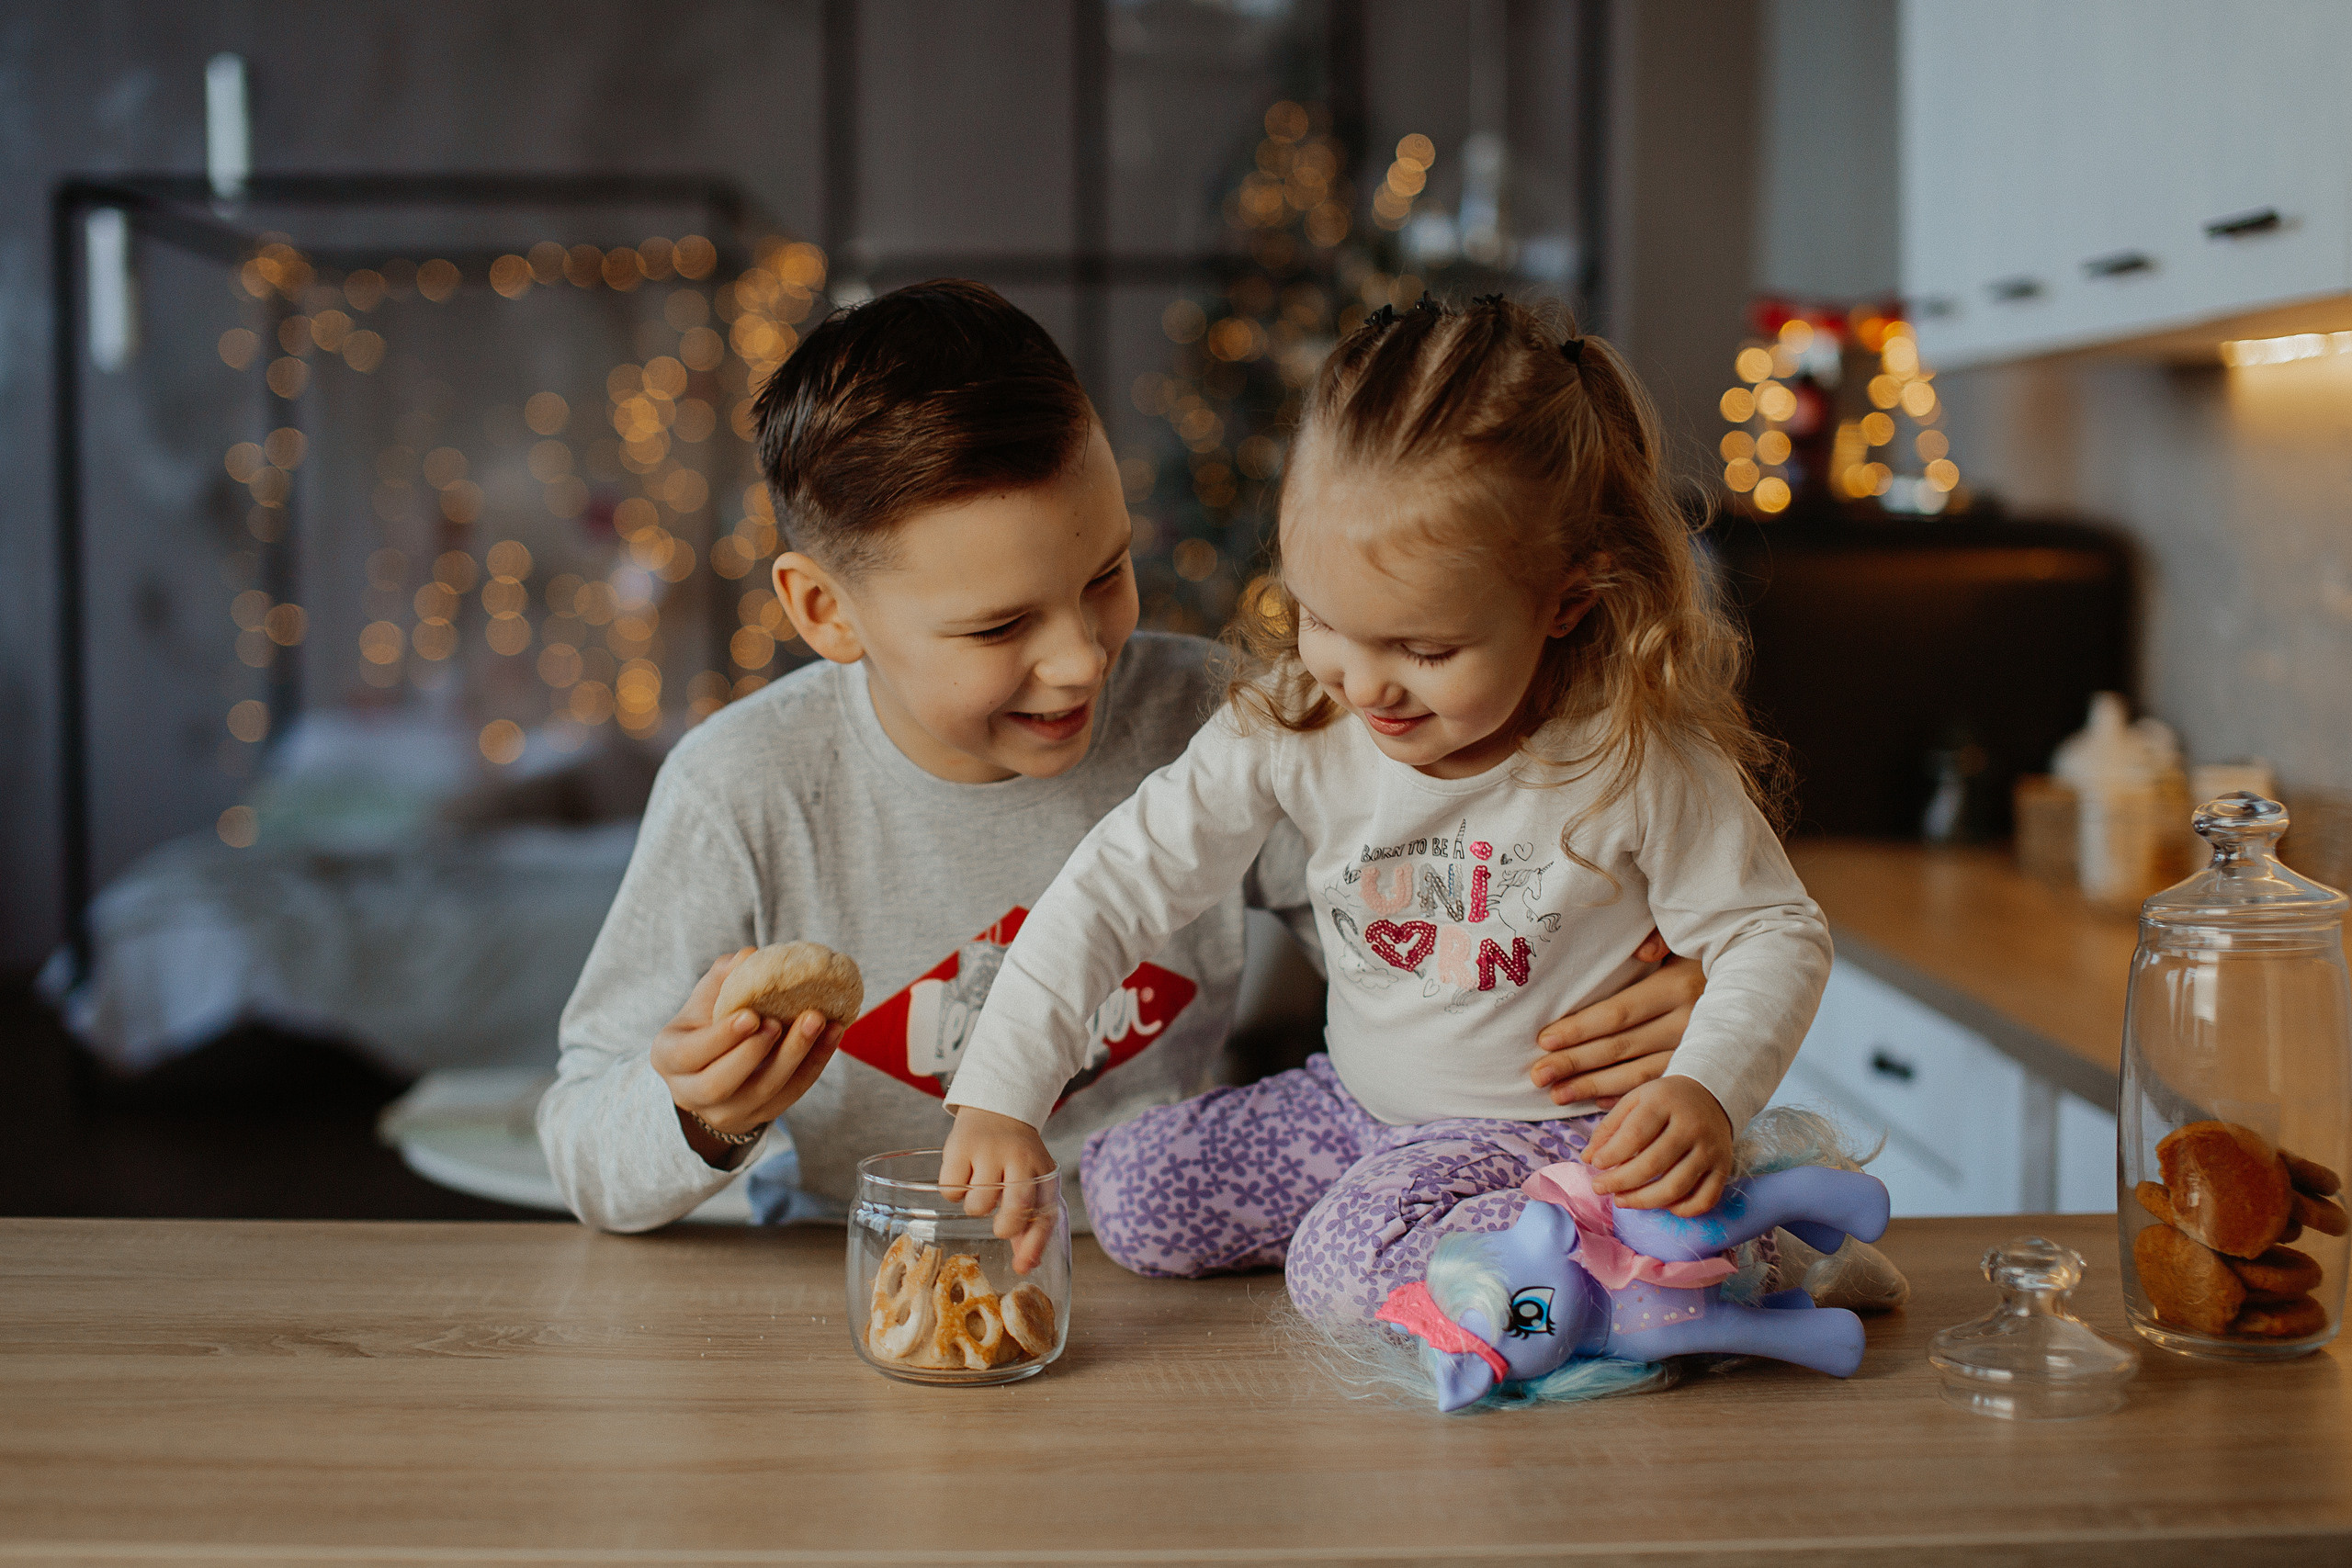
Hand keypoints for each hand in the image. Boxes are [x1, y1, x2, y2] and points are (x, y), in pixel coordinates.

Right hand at [653, 949, 844, 1167]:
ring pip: (762, 1092)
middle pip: (720, 1084)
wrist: (714, 1068)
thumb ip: (722, 978)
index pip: (692, 1054)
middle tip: (780, 1022)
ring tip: (816, 1021)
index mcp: (670, 1059)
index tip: (751, 1014)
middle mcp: (692, 1093)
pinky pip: (791, 1093)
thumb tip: (748, 955)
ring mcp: (727, 1111)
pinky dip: (814, 1062)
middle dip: (753, 1054)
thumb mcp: (704, 1000)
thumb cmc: (707, 1023)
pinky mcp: (760, 1115)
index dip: (721, 1037)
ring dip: (793, 1057)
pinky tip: (833, 1033)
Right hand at [940, 1106, 1057, 1273]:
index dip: (1034, 1244)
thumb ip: (1029, 1223)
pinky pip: (950, 1190)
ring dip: (976, 1206)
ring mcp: (989, 1151)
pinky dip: (954, 1192)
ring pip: (977, 1206)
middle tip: (999, 1224)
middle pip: (1016, 1208)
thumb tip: (1024, 1264)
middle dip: (1006, 1226)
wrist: (998, 1109)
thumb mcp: (1032, 1183)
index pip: (1044, 1213)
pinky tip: (964, 1176)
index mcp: (1043, 1171)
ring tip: (981, 1187)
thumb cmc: (1016, 1158)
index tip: (1021, 1266)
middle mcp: (1020, 1158)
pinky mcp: (960, 1146)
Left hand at [1530, 931, 1701, 1106]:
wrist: (1759, 990)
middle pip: (1619, 1047)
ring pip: (1635, 1074)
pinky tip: (1596, 1103)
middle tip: (1537, 1075)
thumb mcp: (1687, 944)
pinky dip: (1626, 1097)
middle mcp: (1687, 1023)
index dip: (1579, 1029)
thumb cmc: (1708, 960)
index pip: (1618, 1013)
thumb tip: (1642, 953)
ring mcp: (1694, 1051)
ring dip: (1593, 1086)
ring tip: (1556, 1095)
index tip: (1544, 1040)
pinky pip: (1656, 1086)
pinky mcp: (1698, 1070)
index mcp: (1677, 988)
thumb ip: (1660, 941)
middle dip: (1574, 1062)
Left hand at [1584, 1075, 1732, 1216]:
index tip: (1595, 1164)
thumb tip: (1587, 1158)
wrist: (1712, 1094)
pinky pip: (1704, 1200)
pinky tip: (1661, 1205)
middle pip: (1653, 1165)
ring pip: (1676, 1187)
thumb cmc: (1665, 1101)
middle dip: (1620, 1182)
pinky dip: (1682, 1210)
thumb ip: (1609, 1127)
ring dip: (1643, 1201)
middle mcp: (1692, 1126)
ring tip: (1621, 1200)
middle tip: (1599, 1187)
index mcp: (1665, 1103)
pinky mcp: (1723, 1168)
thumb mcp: (1635, 1101)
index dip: (1611, 1155)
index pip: (1634, 1135)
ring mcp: (1711, 1150)